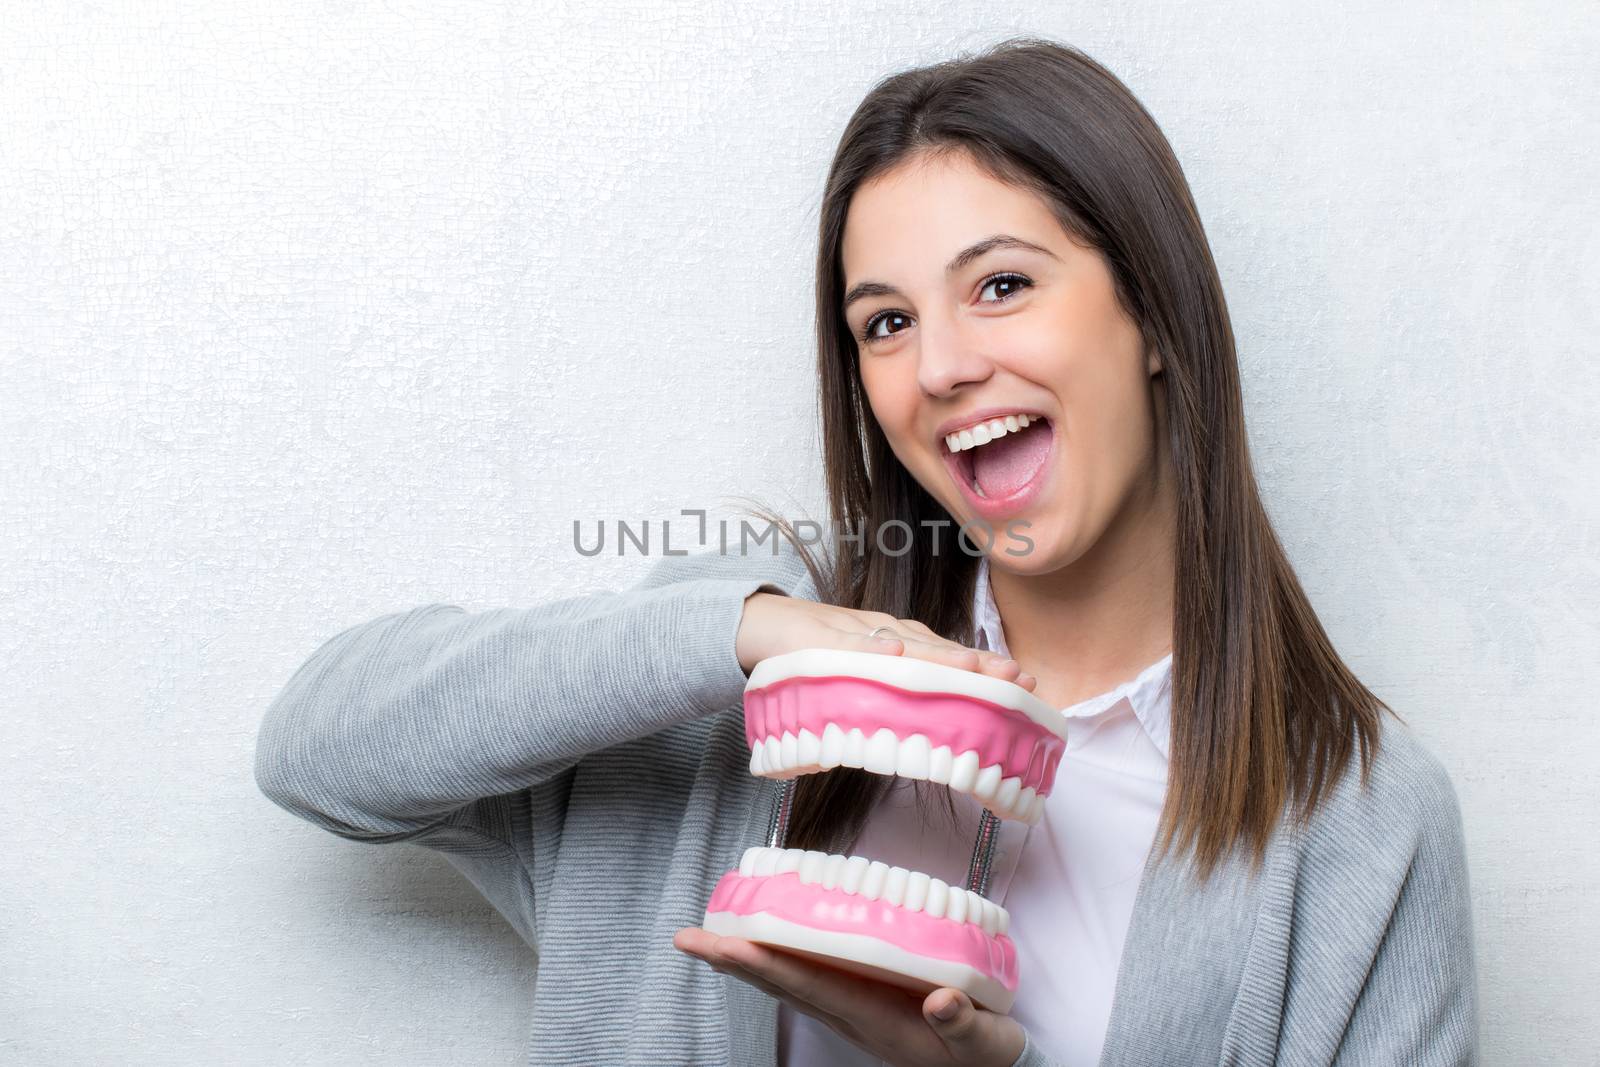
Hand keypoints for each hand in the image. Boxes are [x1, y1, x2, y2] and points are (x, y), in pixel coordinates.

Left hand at [674, 927, 1025, 1066]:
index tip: (725, 946)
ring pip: (788, 982)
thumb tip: (940, 1001)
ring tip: (708, 938)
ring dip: (746, 961)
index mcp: (875, 1019)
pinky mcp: (862, 1002)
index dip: (765, 963)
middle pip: (781, 983)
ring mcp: (853, 1010)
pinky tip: (762, 944)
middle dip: (733, 960)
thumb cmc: (985, 1055)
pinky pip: (808, 978)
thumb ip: (962, 1022)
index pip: (809, 985)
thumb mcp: (983, 1041)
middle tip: (688, 937)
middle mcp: (853, 1015)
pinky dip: (777, 960)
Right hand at [736, 593, 1035, 692]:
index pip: (947, 656)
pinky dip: (871, 649)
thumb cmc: (813, 651)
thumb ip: (888, 688)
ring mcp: (854, 635)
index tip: (1023, 683)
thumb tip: (925, 728)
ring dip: (939, 657)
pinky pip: (850, 645)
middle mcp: (883, 635)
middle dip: (978, 665)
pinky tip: (894, 655)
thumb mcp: (856, 673)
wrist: (758, 625)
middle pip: (937, 649)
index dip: (985, 669)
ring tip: (973, 670)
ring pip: (903, 645)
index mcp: (895, 644)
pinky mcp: (821, 639)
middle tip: (1016, 679)